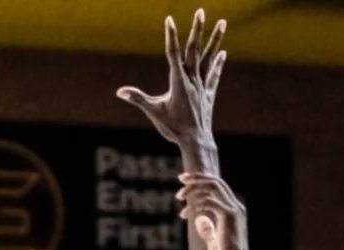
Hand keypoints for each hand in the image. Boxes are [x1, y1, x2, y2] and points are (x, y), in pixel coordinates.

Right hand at [116, 9, 226, 145]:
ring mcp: (202, 86)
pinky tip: (223, 53)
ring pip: (209, 58)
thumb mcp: (154, 112)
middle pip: (195, 49)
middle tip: (201, 10)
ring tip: (222, 22)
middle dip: (197, 29)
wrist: (196, 142)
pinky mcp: (208, 94)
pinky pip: (214, 75)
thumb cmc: (173, 128)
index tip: (170, 19)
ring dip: (215, 40)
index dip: (171, 35)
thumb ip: (138, 99)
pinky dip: (218, 63)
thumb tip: (120, 91)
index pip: (174, 53)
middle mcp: (192, 80)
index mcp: (178, 81)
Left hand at [178, 172, 248, 249]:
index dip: (201, 180)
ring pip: (212, 187)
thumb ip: (208, 230)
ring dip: (193, 189)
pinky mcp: (228, 216)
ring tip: (178, 197)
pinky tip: (184, 214)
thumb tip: (199, 220)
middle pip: (216, 182)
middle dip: (197, 177)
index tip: (184, 180)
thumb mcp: (213, 242)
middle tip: (180, 179)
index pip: (218, 187)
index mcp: (233, 211)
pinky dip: (194, 204)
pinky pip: (209, 201)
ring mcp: (233, 210)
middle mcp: (235, 207)